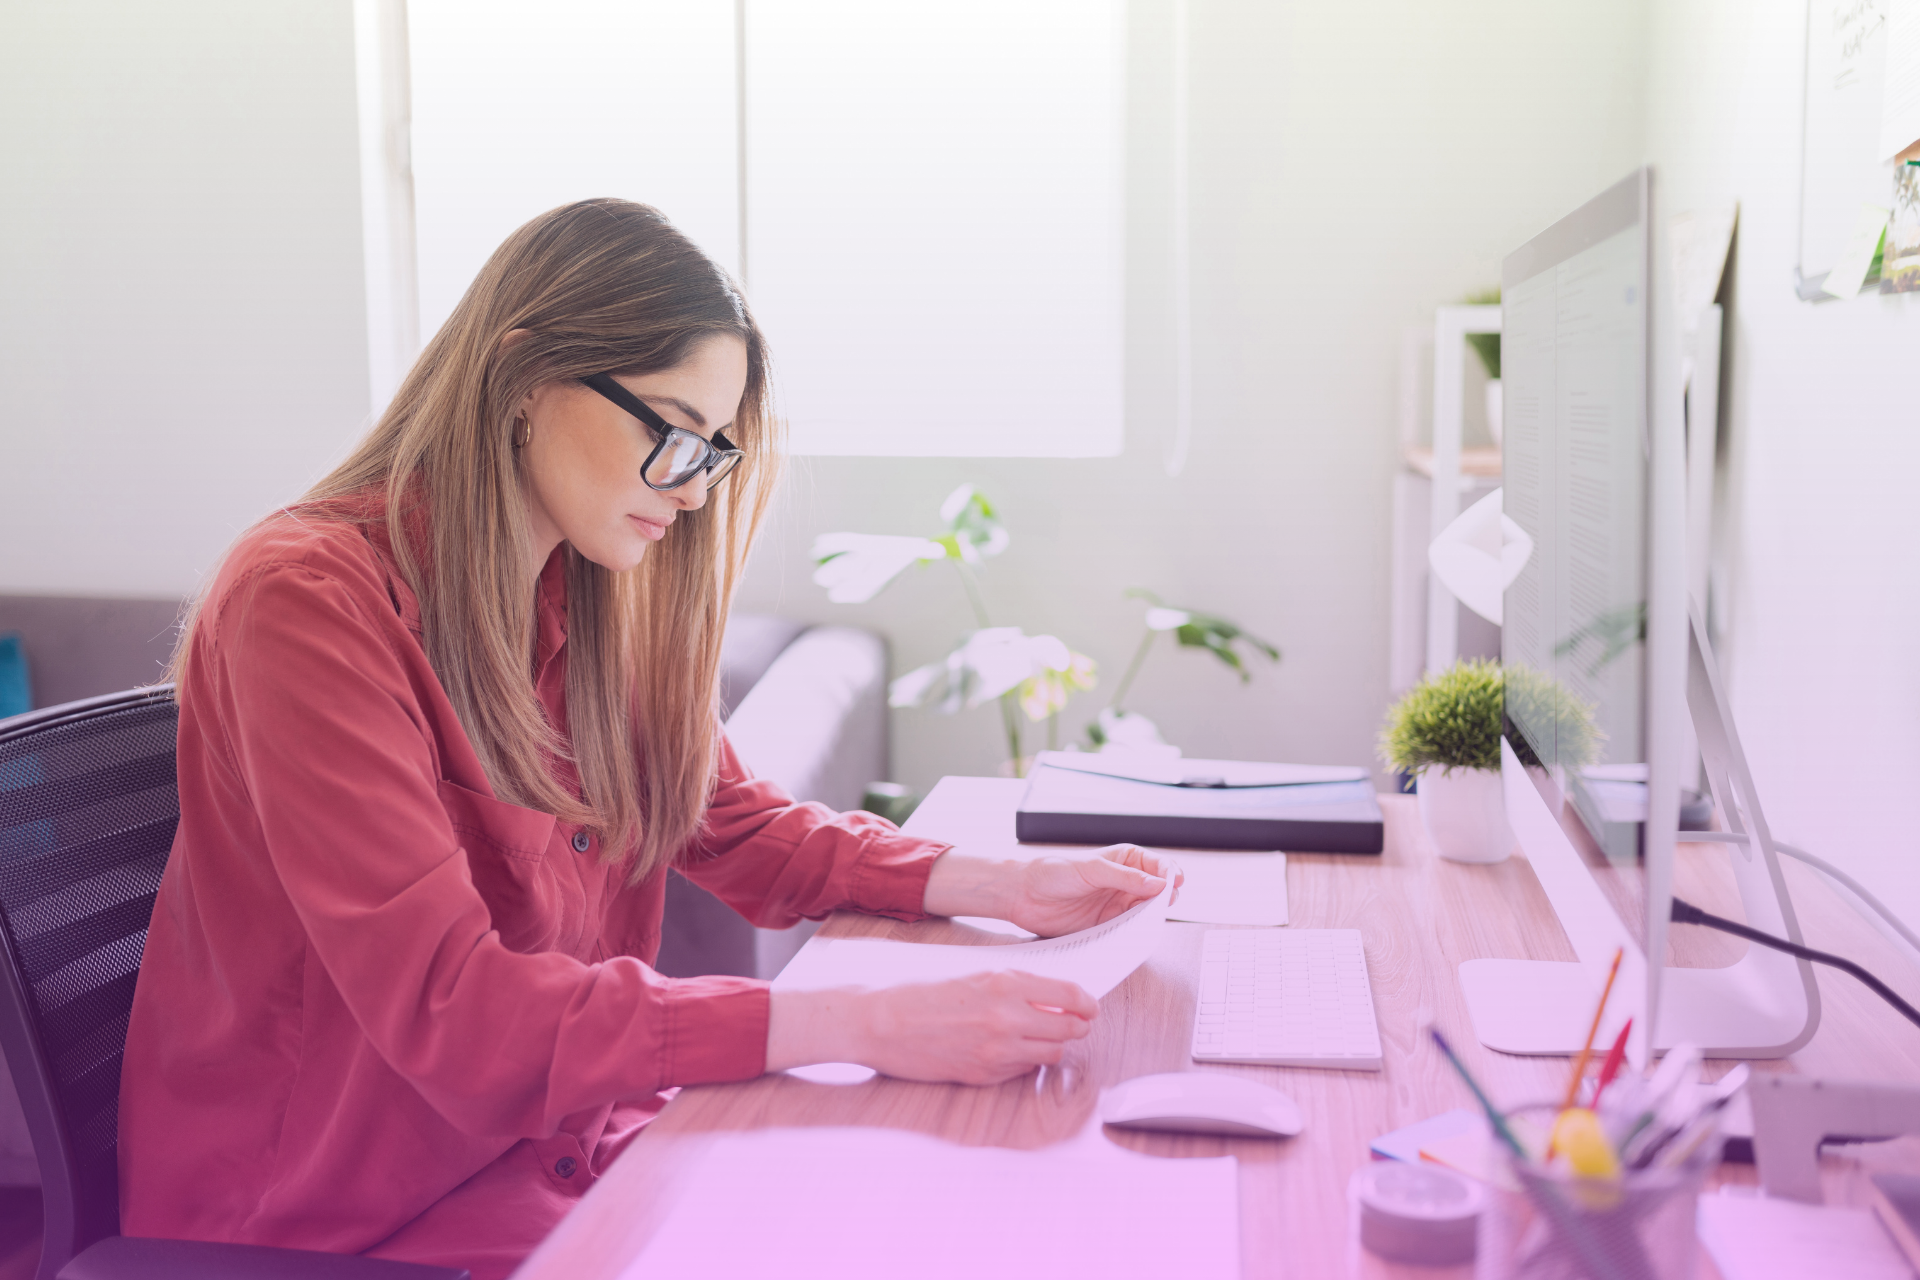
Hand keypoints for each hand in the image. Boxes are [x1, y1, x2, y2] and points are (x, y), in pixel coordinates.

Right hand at [767, 972, 1096, 1085]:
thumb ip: (1016, 984)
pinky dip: (1026, 1060)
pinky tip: (1011, 1049)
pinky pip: (1023, 1069)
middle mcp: (1006, 1017)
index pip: (1071, 996)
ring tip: (1040, 1036)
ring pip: (1051, 1053)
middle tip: (1074, 1023)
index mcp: (1005, 983)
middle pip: (1070, 1029)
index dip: (1087, 1003)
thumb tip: (1055, 996)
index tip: (1089, 1006)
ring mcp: (996, 1050)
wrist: (881, 1022)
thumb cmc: (922, 991)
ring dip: (1053, 1045)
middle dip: (1077, 1026)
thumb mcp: (974, 973)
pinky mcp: (983, 1074)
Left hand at [923, 843, 1181, 937]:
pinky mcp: (1107, 925)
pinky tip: (1136, 934)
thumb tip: (1159, 884)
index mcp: (1125, 859)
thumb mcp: (1091, 869)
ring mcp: (1117, 905)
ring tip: (1148, 921)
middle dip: (1165, 898)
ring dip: (1151, 917)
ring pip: (1146, 912)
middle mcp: (1124, 882)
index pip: (1159, 865)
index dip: (1171, 874)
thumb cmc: (1053, 871)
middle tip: (1162, 906)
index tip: (1174, 884)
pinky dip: (1136, 933)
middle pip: (1158, 891)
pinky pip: (1129, 930)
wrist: (1023, 894)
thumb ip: (1125, 877)